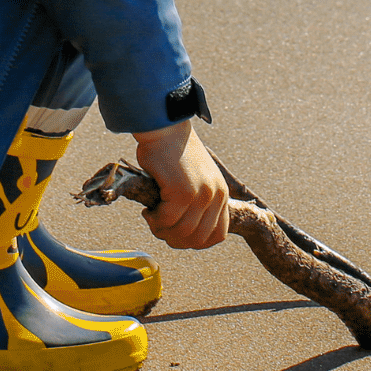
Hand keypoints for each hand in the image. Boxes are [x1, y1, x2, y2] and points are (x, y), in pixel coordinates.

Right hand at [131, 120, 228, 248]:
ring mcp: (201, 194)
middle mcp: (216, 195)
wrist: (165, 128)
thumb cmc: (175, 152)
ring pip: (181, 232)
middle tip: (160, 228)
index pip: (217, 235)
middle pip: (198, 239)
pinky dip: (154, 220)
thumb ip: (199, 201)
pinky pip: (166, 220)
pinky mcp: (182, 191)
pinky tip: (148, 211)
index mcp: (222, 194)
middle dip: (176, 240)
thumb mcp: (198, 178)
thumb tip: (186, 232)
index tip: (177, 235)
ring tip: (152, 219)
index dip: (195, 242)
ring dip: (162, 231)